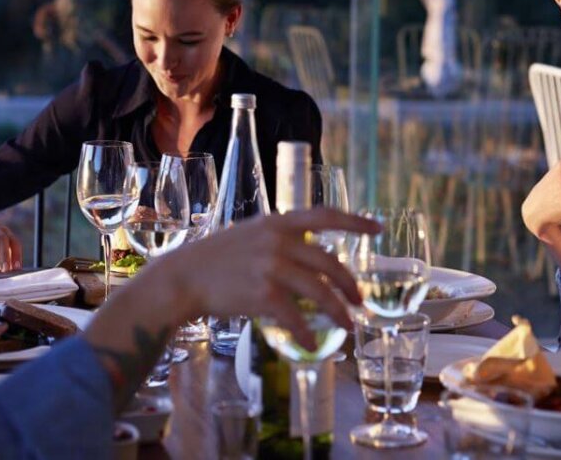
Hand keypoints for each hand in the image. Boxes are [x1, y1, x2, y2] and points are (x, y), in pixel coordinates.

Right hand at [176, 208, 381, 348]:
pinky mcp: (262, 294)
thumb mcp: (252, 234)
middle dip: (350, 285)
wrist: (183, 277)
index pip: (326, 216)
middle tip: (360, 301)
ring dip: (338, 312)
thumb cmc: (217, 258)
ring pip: (319, 292)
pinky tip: (313, 345)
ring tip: (349, 327)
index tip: (378, 229)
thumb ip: (281, 238)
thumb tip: (312, 253)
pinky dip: (308, 333)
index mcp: (279, 222)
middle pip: (330, 263)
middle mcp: (279, 241)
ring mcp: (271, 267)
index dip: (355, 222)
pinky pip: (296, 317)